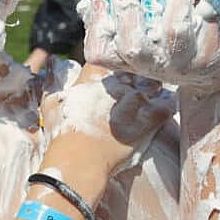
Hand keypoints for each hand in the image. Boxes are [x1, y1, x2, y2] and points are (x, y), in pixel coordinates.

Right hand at [40, 64, 174, 177]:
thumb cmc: (62, 135)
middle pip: (134, 70)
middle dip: (136, 75)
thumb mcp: (51, 105)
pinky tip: (168, 105)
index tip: (115, 70)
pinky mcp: (150, 118)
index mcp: (94, 78)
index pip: (108, 60)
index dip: (112, 63)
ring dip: (153, 87)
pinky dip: (168, 104)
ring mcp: (135, 100)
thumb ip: (53, 80)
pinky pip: (167, 104)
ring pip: (153, 83)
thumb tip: (51, 61)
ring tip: (154, 92)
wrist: (80, 160)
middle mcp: (117, 85)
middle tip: (135, 84)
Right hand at [79, 0, 219, 92]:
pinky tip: (198, 0)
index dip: (95, 27)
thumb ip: (115, 16)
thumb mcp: (140, 31)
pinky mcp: (205, 58)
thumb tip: (88, 4)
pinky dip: (199, 8)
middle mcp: (151, 65)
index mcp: (128, 58)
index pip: (99, 53)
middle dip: (129, 12)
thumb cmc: (168, 40)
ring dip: (173, 3)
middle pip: (132, 46)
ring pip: (172, 31)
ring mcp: (179, 63)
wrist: (211, 65)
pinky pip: (202, 27)